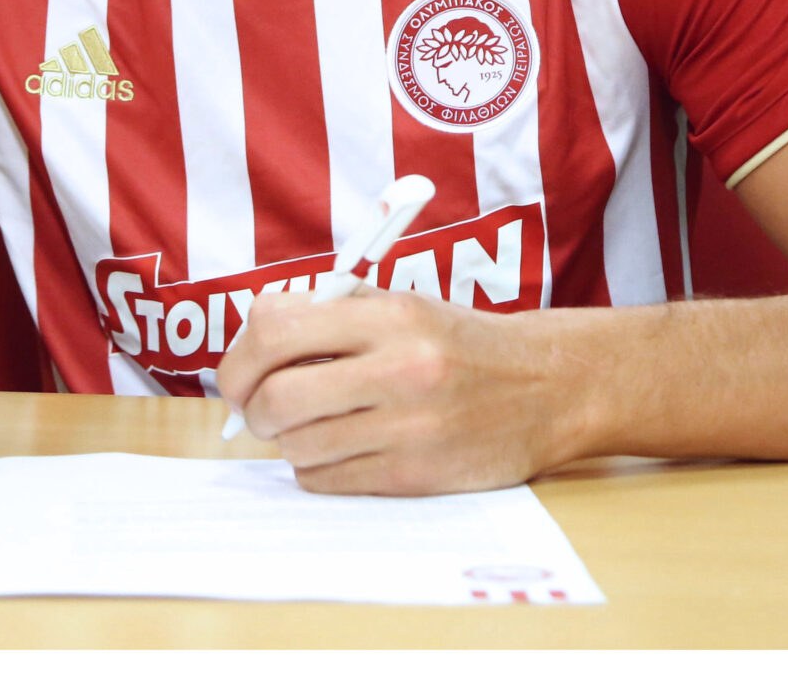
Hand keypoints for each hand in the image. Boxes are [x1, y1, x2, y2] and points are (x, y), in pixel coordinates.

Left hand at [214, 286, 588, 494]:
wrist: (547, 387)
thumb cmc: (461, 344)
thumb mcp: (405, 306)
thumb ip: (332, 315)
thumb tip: (252, 340)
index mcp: (391, 315)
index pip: (276, 330)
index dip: (240, 356)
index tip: (240, 372)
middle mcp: (400, 369)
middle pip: (277, 398)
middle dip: (254, 408)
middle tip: (261, 407)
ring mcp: (409, 427)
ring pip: (297, 446)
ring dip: (289, 440)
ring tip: (315, 424)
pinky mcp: (416, 476)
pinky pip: (327, 480)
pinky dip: (318, 468)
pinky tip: (343, 448)